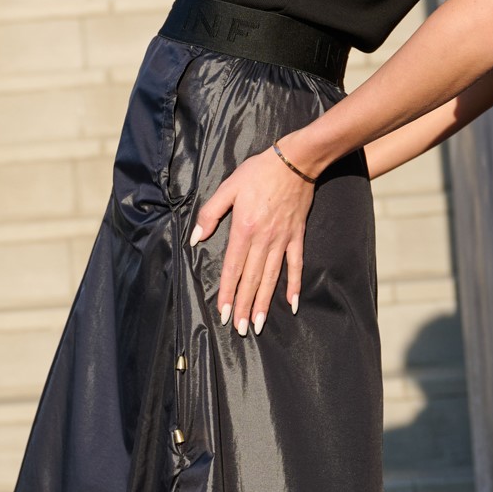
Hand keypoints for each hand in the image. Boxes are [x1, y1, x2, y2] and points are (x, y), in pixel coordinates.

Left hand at [189, 141, 315, 333]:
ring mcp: (282, 240)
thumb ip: (210, 213)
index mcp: (244, 229)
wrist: (295, 161)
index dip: (226, 292)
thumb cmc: (258, 172)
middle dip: (243, 306)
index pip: (232, 268)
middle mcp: (263, 240)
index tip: (223, 313)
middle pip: (251, 279)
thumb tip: (196, 238)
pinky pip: (296, 265)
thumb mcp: (228, 187)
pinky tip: (292, 304)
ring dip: (264, 303)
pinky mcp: (296, 237)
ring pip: (271, 278)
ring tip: (259, 324)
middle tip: (240, 329)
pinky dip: (295, 285)